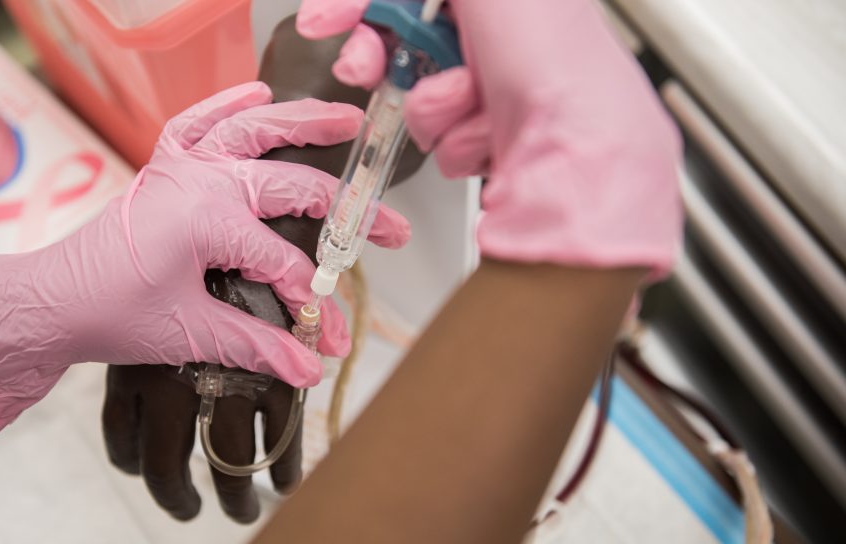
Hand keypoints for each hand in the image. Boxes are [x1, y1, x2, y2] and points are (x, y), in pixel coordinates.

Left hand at [0, 81, 408, 435]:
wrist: (46, 302)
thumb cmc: (108, 314)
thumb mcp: (190, 334)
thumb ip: (258, 347)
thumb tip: (311, 367)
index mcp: (208, 218)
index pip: (285, 264)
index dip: (315, 306)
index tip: (331, 339)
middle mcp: (199, 179)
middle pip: (292, 188)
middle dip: (348, 213)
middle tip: (392, 228)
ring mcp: (179, 167)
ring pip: (253, 131)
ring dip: (303, 123)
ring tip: (348, 117)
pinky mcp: (161, 169)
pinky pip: (197, 123)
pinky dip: (227, 104)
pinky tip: (257, 92)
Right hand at [297, 0, 682, 275]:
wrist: (579, 166)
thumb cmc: (558, 71)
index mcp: (513, 3)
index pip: (420, 1)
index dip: (367, 6)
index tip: (324, 20)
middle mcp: (509, 42)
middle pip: (414, 44)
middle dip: (389, 62)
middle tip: (367, 69)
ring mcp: (502, 95)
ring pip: (427, 97)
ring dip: (438, 109)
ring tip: (476, 111)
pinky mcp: (497, 141)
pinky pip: (448, 138)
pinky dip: (460, 143)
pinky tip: (491, 141)